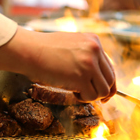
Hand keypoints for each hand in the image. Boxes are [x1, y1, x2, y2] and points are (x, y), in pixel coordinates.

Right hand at [0, 26, 116, 102]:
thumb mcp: (72, 45)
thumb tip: (96, 75)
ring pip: (103, 90)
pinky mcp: (81, 77)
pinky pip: (91, 95)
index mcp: (94, 41)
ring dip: (91, 95)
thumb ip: (87, 56)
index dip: (108, 81)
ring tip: (77, 91)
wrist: (29, 50)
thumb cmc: (46, 50)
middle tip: (92, 96)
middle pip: (110, 79)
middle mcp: (95, 50)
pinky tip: (73, 91)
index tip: (104, 91)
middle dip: (103, 91)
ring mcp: (89, 63)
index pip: (109, 66)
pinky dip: (83, 98)